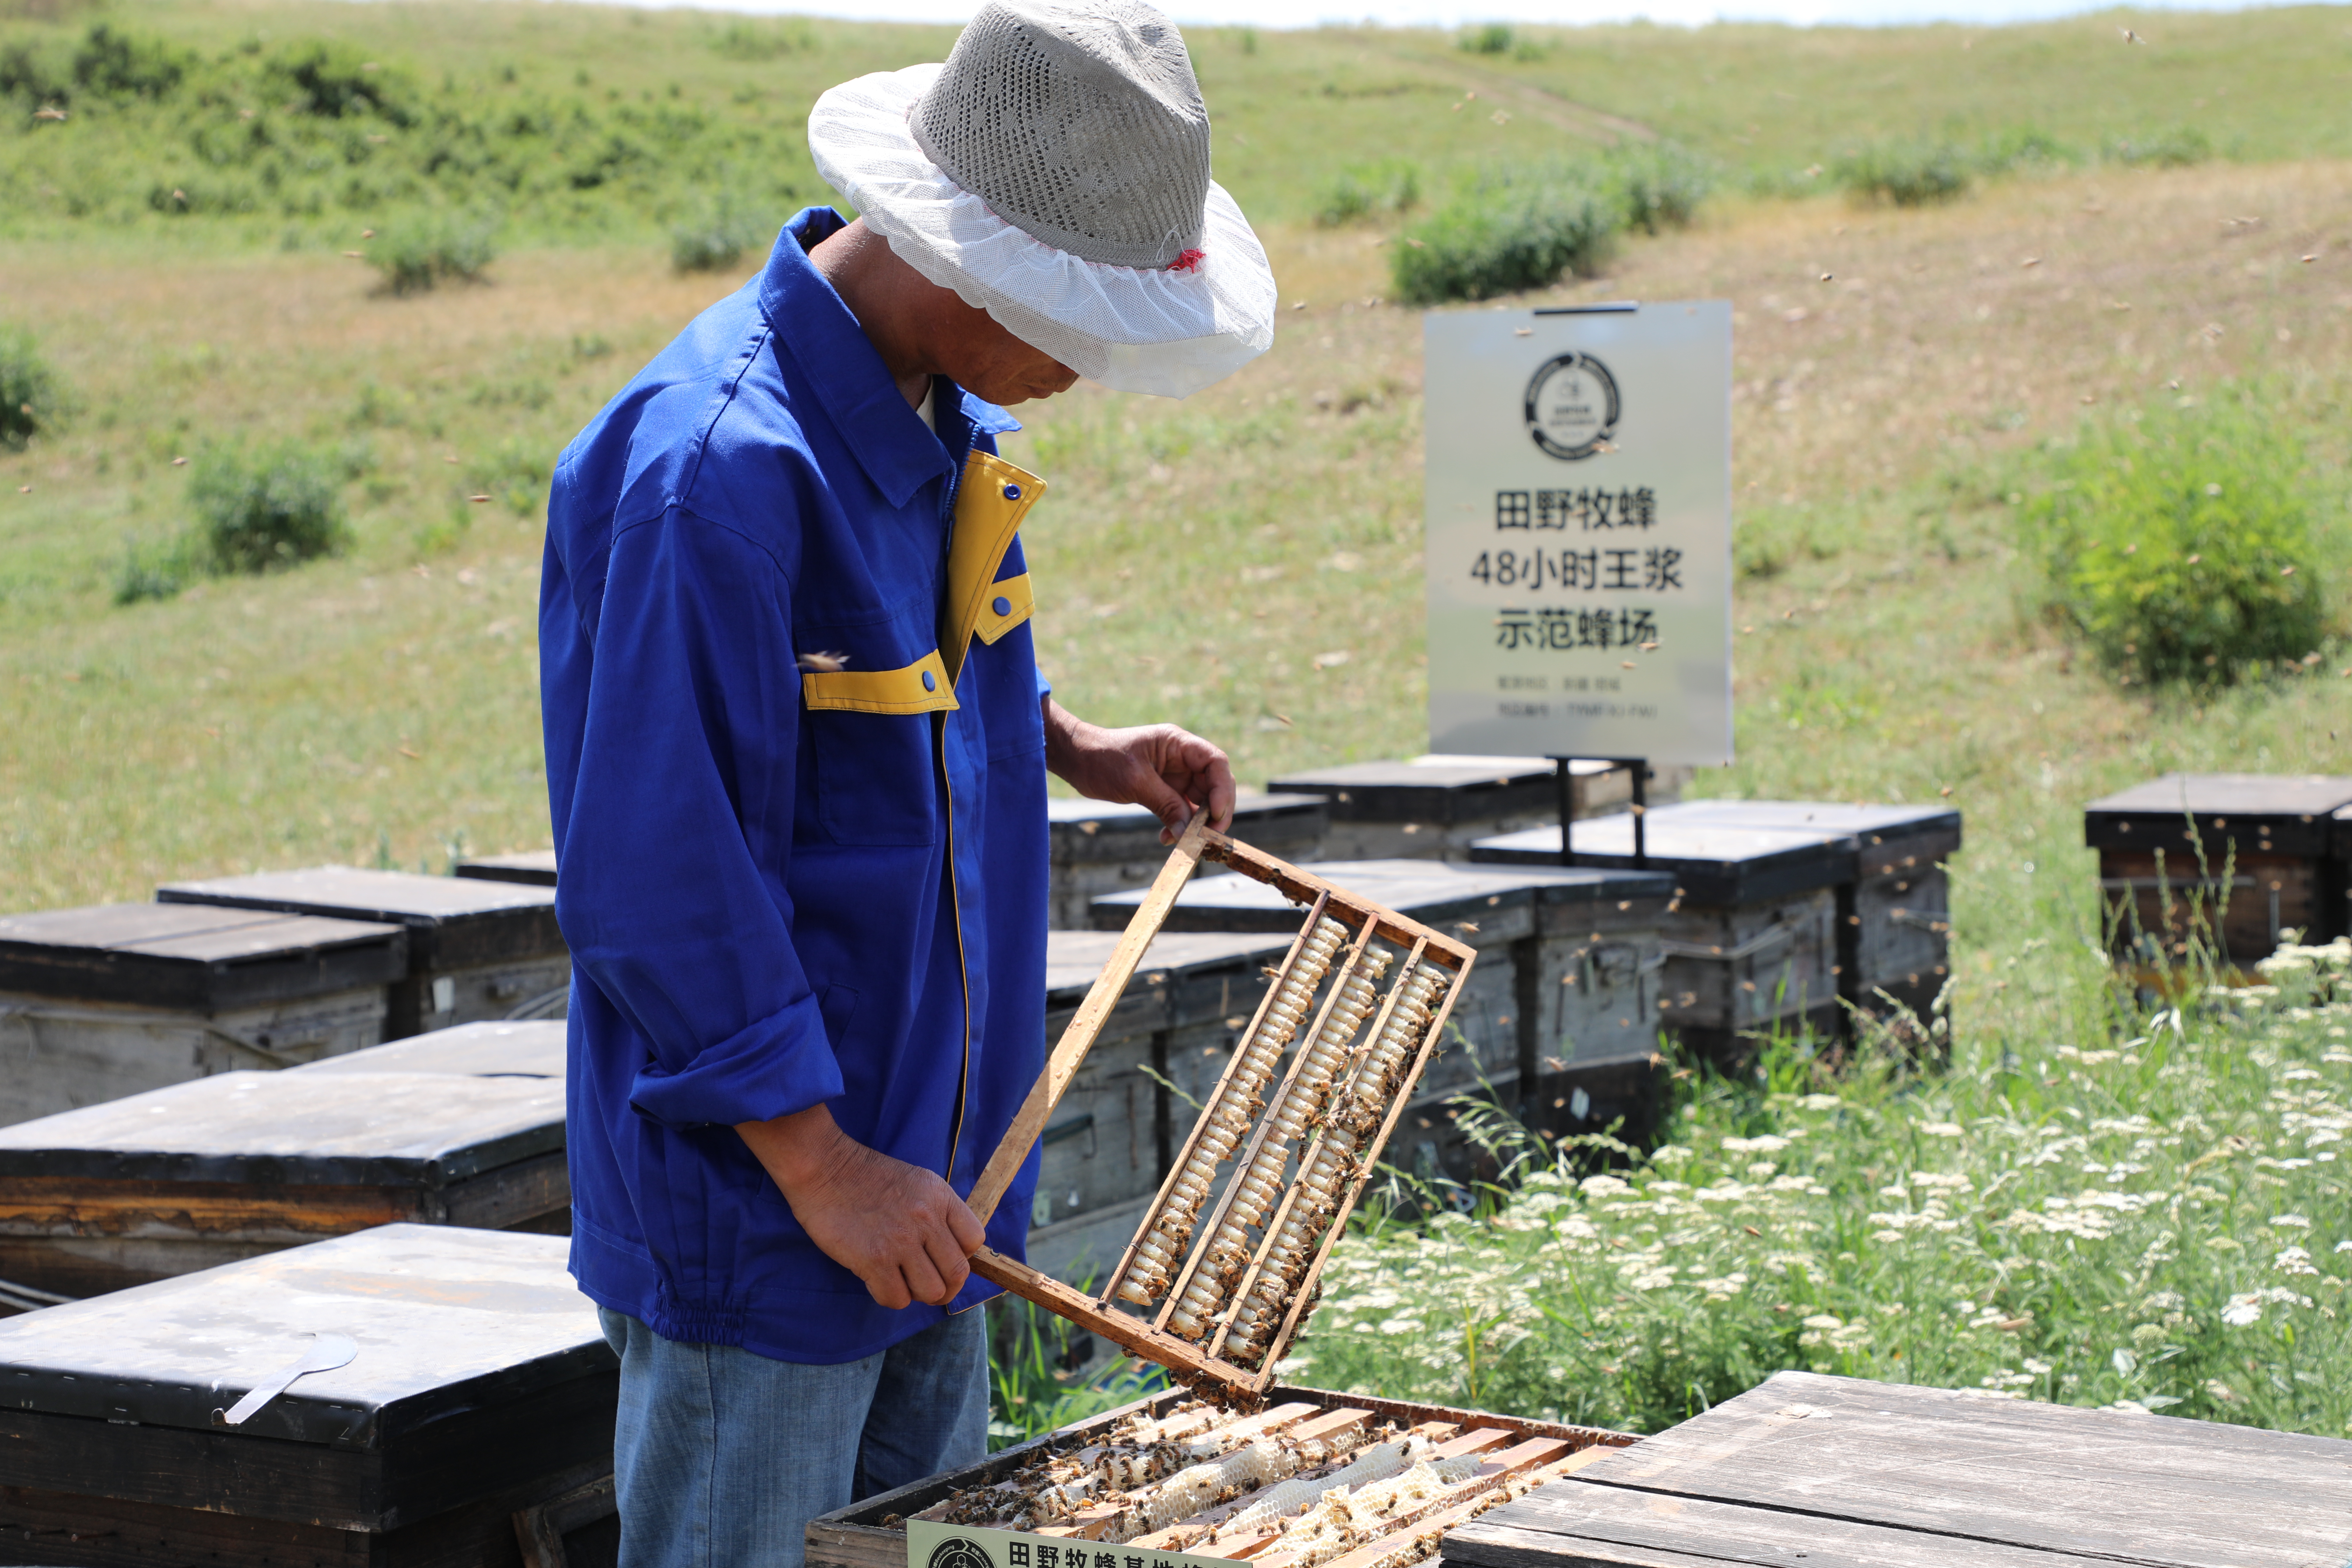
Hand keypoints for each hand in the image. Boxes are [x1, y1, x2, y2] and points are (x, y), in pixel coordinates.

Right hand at [736, 1105, 984, 1309]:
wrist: (824, 1166)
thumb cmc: (866, 1177)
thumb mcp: (917, 1183)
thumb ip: (937, 1212)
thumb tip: (949, 1252)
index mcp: (940, 1196)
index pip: (974, 1240)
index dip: (961, 1255)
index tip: (942, 1257)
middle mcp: (926, 1219)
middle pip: (957, 1273)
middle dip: (944, 1286)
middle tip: (924, 1282)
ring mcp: (901, 1240)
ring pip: (931, 1292)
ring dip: (917, 1294)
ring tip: (900, 1280)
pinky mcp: (873, 1259)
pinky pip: (896, 1299)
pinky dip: (889, 1296)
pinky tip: (877, 1280)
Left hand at [1043, 699, 1236, 844]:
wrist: (1076, 759)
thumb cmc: (1102, 759)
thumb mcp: (1134, 782)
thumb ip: (1165, 804)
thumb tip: (1188, 832)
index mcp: (1177, 743)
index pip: (1215, 762)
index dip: (1222, 788)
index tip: (1216, 815)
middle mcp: (1181, 758)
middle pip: (1213, 783)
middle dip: (1214, 811)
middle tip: (1208, 836)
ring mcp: (1174, 775)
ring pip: (1200, 800)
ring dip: (1196, 823)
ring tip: (1184, 841)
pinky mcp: (1164, 790)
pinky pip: (1181, 810)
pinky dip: (1179, 825)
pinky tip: (1167, 838)